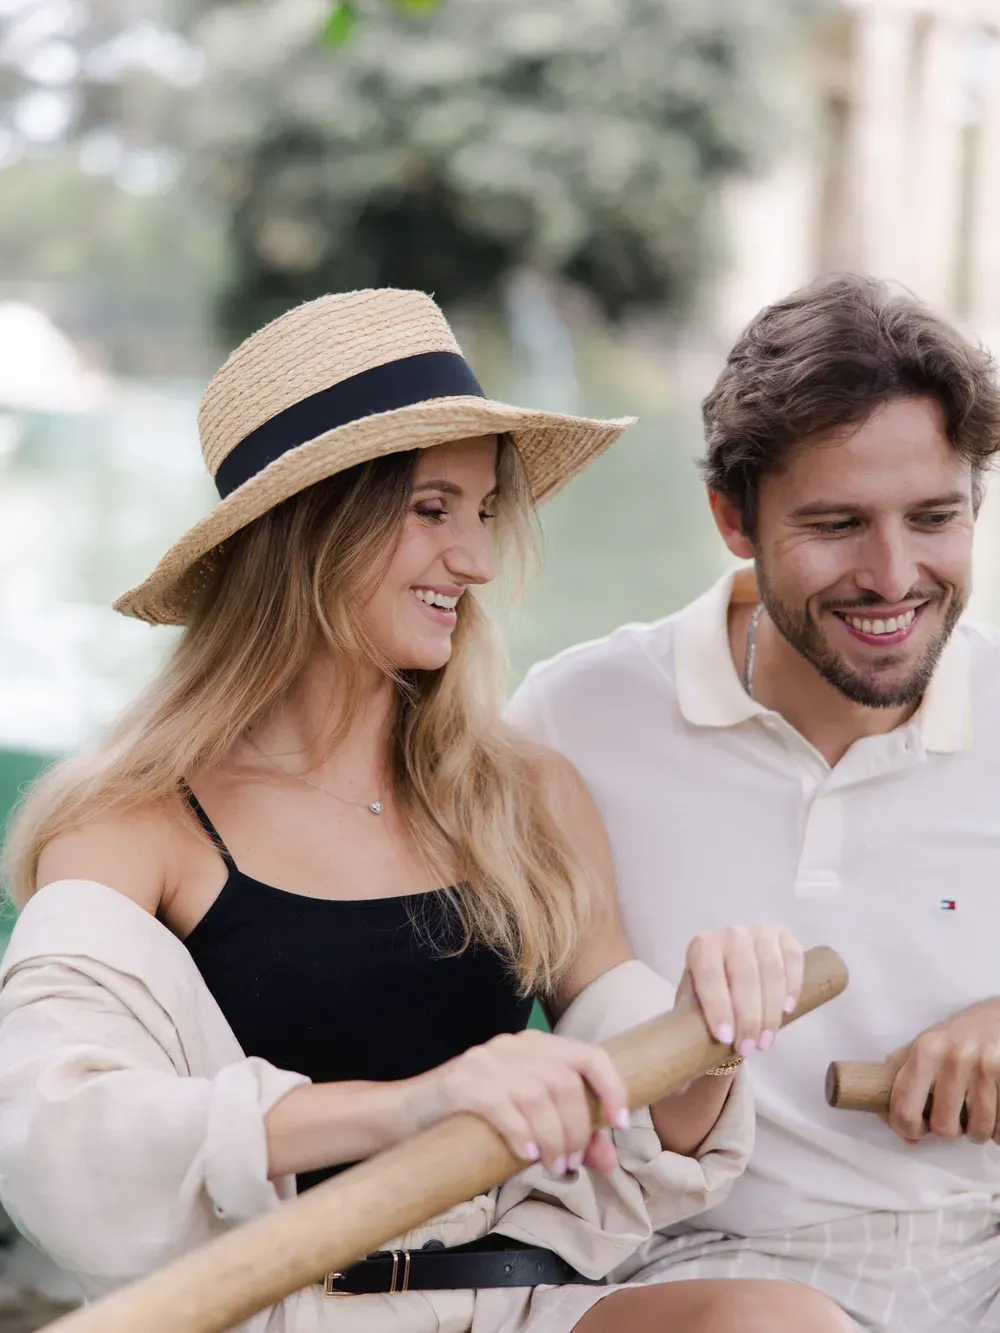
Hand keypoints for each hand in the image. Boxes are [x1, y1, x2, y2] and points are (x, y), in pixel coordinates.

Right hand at [409, 1029, 628, 1175]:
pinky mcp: (462, 1082)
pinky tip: (525, 1155)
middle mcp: (514, 1045)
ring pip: (539, 1096)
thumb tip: (608, 1158)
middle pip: (566, 1083)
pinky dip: (521, 1135)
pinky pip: (504, 1107)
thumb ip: (567, 1134)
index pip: (591, 1055)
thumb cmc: (470, 1120)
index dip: (613, 1089)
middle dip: (578, 1129)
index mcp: (535, 1047)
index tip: (622, 1124)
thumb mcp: (525, 1123)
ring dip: (554, 1138)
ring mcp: (487, 1060)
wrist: (404, 1116)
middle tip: (571, 1162)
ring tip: (553, 1166)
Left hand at [675, 924, 804, 1057]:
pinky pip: (793, 960)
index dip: (717, 1007)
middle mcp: (730, 934)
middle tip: (750, 1049)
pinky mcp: (783, 936)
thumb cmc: (711, 994)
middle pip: (744, 976)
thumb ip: (695, 1018)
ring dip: (771, 1010)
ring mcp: (759, 932)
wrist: (734, 970)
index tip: (725, 1038)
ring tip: (766, 1041)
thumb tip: (694, 1052)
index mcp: (702, 946)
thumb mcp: (696, 1002)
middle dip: (748, 1017)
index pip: (709, 975)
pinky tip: (787, 1010)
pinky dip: (792, 986)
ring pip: (770, 970)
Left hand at [883, 999, 999, 1144]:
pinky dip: (999, 1130)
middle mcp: (954, 1057)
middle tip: (954, 1117)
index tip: (918, 1129)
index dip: (908, 1129)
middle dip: (950, 1130)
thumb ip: (906, 1085)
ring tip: (977, 1113)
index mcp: (925, 1050)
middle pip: (944, 1127)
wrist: (998, 1016)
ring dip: (978, 1131)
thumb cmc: (958, 1038)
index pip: (905, 1108)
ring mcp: (986, 1066)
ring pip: (978, 1131)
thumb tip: (906, 1138)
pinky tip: (995, 1110)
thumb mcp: (924, 1047)